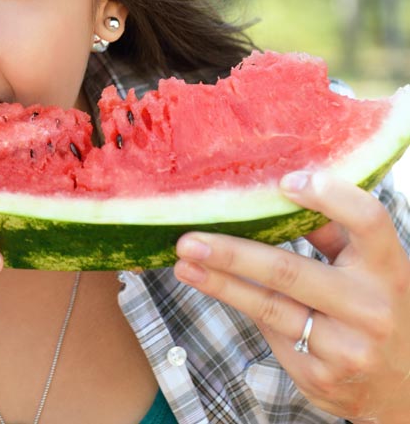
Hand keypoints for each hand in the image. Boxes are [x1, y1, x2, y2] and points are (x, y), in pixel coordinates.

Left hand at [174, 172, 409, 422]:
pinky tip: (215, 287)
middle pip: (289, 270)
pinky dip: (241, 305)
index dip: (328, 197)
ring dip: (218, 282)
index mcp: (389, 268)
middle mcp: (371, 308)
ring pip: (267, 306)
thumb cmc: (376, 306)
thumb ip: (331, 232)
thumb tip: (276, 192)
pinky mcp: (320, 376)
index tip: (285, 182)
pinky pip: (269, 332)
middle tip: (189, 239)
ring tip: (184, 263)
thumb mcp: (369, 267)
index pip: (367, 220)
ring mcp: (346, 348)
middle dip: (232, 254)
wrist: (406, 390)